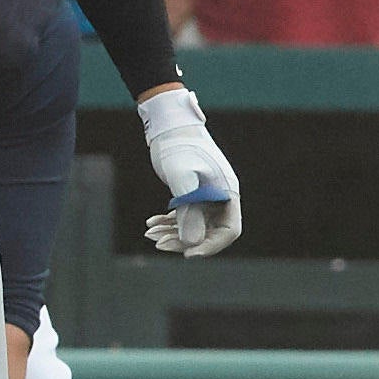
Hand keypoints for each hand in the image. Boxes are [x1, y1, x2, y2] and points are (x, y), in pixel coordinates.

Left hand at [140, 88, 242, 256]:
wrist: (170, 124)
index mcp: (228, 192)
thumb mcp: (181, 178)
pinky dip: (169, 222)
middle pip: (210, 231)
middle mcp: (222, 197)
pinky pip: (186, 215)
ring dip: (174, 233)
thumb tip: (192, 243)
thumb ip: (189, 210)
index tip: (187, 254)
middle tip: (158, 244)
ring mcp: (208, 195)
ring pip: (196, 225)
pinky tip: (150, 223)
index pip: (229, 231)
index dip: (210, 246)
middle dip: (185, 241)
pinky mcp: (194, 193)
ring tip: (149, 233)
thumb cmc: (178, 146)